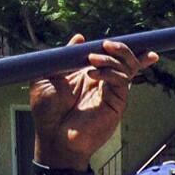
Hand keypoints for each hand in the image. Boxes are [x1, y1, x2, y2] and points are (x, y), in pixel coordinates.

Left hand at [30, 35, 158, 169]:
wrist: (54, 136)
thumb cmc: (47, 111)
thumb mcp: (48, 76)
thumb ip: (64, 57)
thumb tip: (79, 38)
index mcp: (88, 74)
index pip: (110, 58)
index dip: (122, 50)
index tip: (124, 41)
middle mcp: (103, 82)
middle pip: (126, 61)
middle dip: (122, 50)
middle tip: (109, 44)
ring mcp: (111, 93)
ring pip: (126, 69)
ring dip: (112, 59)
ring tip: (92, 59)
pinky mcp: (116, 104)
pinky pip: (121, 83)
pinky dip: (110, 73)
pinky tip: (93, 73)